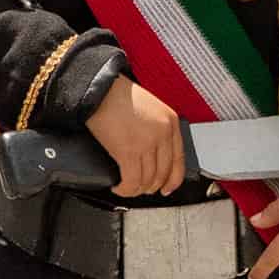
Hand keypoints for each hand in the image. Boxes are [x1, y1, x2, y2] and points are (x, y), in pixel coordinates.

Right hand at [86, 76, 185, 196]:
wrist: (100, 89)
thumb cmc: (117, 94)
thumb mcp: (149, 107)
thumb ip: (156, 129)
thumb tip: (152, 155)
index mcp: (170, 121)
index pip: (179, 160)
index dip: (173, 180)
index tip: (167, 188)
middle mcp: (163, 133)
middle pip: (163, 173)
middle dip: (151, 187)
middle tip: (141, 189)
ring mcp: (147, 143)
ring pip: (147, 180)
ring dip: (136, 189)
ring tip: (126, 187)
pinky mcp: (129, 151)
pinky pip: (131, 181)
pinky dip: (125, 189)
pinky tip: (118, 186)